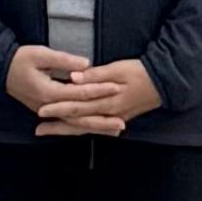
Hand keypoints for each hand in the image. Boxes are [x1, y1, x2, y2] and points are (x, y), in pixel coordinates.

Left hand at [16, 51, 163, 137]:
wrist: (163, 83)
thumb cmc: (139, 72)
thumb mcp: (118, 69)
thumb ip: (95, 75)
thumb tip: (74, 78)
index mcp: (106, 102)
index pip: (76, 108)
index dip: (58, 109)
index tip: (41, 110)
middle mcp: (108, 115)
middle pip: (77, 123)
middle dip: (57, 126)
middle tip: (38, 128)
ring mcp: (113, 119)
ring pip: (85, 128)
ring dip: (66, 130)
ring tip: (48, 131)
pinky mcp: (117, 118)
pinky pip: (94, 126)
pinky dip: (81, 129)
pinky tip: (72, 130)